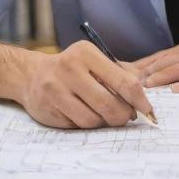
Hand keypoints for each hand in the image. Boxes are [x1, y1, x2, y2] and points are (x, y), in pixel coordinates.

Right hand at [18, 42, 154, 128]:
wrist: (31, 75)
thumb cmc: (72, 68)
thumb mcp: (95, 61)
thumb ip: (120, 73)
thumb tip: (145, 95)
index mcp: (86, 52)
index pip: (123, 81)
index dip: (139, 99)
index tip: (147, 109)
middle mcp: (69, 68)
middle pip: (109, 104)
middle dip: (123, 115)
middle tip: (127, 117)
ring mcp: (56, 90)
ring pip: (93, 119)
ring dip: (103, 122)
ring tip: (102, 114)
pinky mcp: (47, 110)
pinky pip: (77, 126)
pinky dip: (85, 125)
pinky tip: (83, 113)